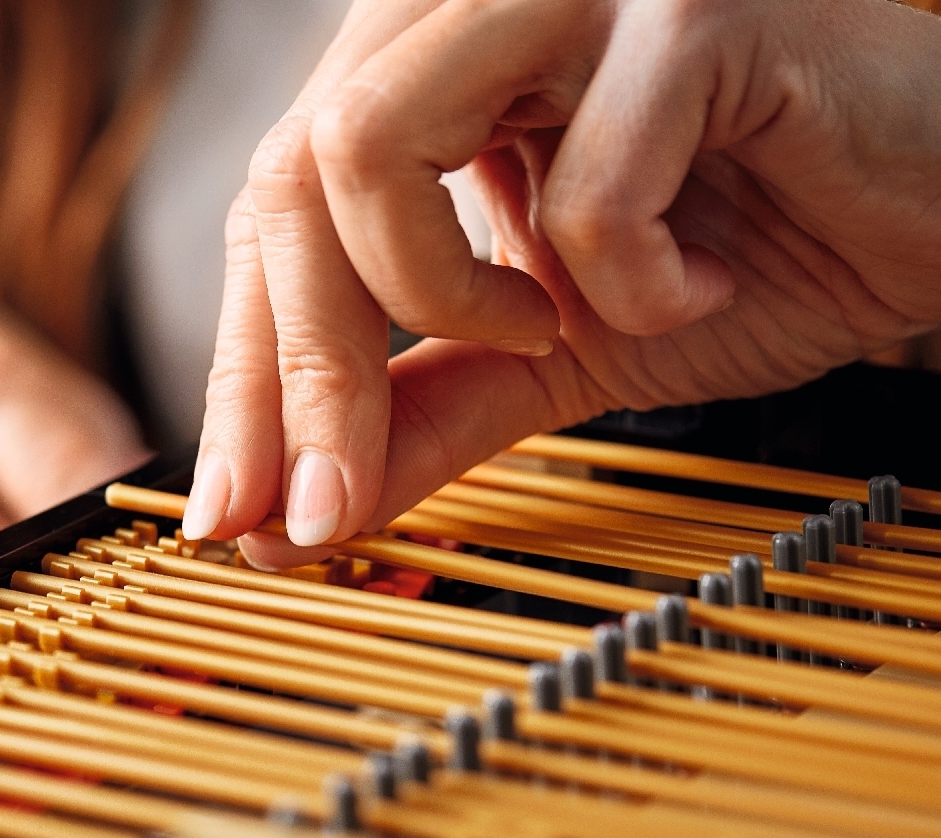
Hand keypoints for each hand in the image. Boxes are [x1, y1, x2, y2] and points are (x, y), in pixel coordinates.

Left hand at [185, 0, 940, 567]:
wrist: (934, 216)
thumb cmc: (752, 250)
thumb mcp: (549, 358)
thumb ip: (421, 414)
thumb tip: (287, 519)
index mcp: (422, 70)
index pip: (268, 214)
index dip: (243, 374)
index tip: (234, 515)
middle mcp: (467, 5)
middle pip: (290, 180)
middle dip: (304, 375)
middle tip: (330, 503)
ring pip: (370, 143)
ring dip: (450, 290)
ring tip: (559, 322)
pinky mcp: (685, 7)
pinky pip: (581, 180)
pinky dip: (632, 275)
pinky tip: (698, 275)